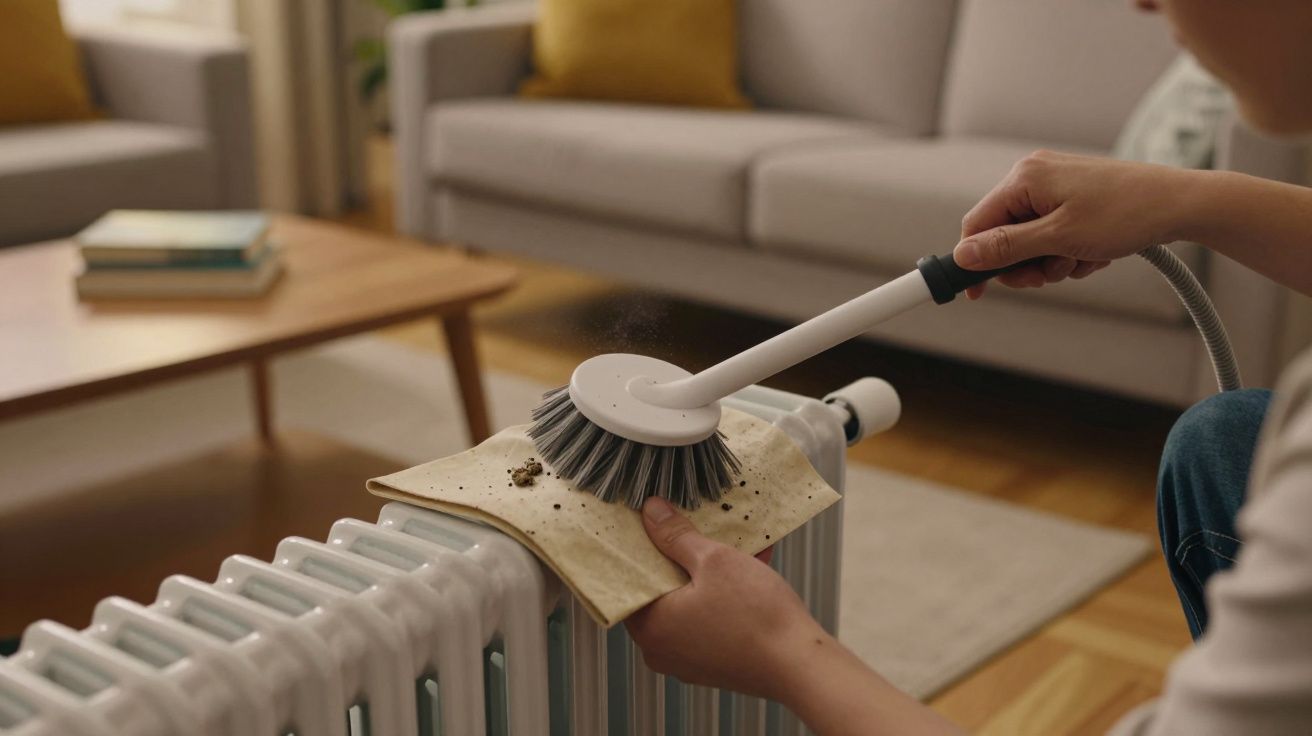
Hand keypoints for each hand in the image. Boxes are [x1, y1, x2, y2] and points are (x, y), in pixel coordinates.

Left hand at [624, 497, 823, 701]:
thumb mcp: (714, 561)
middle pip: (661, 591)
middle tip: (694, 527)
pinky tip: (749, 566)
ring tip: (732, 543)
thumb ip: (676, 536)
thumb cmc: (756, 615)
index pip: (629, 580)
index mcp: (650, 628)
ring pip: (689, 604)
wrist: (801, 666)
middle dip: (681, 556)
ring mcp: (688, 661)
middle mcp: (661, 650)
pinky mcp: (714, 664)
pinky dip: (722, 596)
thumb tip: (651, 513)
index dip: (642, 548)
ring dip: (707, 574)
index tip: (653, 523)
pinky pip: (708, 620)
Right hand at [954, 150, 1198, 297]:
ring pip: (1031, 242)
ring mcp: (1056, 188)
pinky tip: (1095, 251)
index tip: (977, 293)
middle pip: (1003, 236)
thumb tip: (963, 256)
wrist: (1183, 205)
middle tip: (1050, 275)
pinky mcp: (1075, 199)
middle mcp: (1035, 177)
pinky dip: (1071, 252)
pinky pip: (1054, 235)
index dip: (975, 262)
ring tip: (1083, 259)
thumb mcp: (1059, 238)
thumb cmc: (1126, 214)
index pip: (977, 225)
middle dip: (1026, 264)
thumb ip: (1006, 247)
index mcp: (1024, 178)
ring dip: (1053, 261)